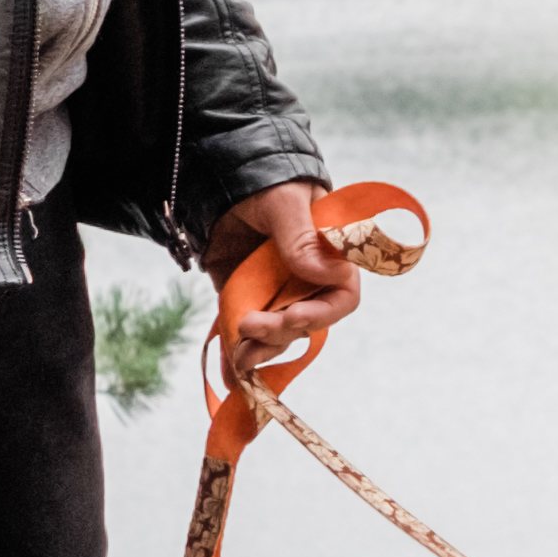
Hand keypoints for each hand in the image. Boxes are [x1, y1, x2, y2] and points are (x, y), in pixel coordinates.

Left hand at [204, 181, 363, 381]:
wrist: (217, 178)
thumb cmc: (263, 182)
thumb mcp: (282, 202)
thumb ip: (301, 237)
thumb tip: (326, 274)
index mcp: (328, 257)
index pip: (340, 298)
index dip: (320, 314)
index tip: (291, 316)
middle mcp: (304, 280)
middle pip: (303, 324)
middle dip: (279, 333)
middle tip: (249, 326)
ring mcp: (273, 292)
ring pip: (274, 335)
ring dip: (258, 350)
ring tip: (237, 356)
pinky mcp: (243, 299)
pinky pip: (244, 332)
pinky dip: (235, 356)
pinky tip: (229, 378)